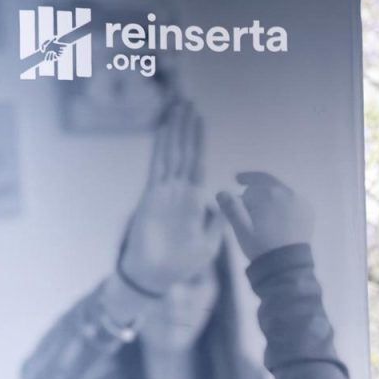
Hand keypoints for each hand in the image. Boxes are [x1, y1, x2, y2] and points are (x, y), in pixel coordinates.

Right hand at [119, 100, 223, 294]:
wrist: (157, 276)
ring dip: (175, 130)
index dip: (197, 141)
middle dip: (185, 128)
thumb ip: (218, 223)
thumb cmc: (181, 264)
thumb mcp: (210, 243)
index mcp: (191, 200)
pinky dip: (162, 147)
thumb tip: (226, 206)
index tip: (199, 119)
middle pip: (183, 152)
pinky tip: (164, 129)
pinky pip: (158, 166)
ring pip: (171, 153)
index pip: (196, 163)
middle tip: (187, 102)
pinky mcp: (152, 196)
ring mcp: (164, 191)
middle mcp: (177, 191)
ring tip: (179, 106)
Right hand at [217, 171, 313, 260]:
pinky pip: (292, 200)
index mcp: (270, 194)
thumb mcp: (242, 228)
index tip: (237, 179)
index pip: (252, 185)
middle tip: (243, 179)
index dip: (243, 183)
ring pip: (280, 190)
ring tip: (260, 203)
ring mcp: (300, 202)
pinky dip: (283, 201)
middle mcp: (288, 193)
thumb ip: (231, 208)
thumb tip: (222, 193)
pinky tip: (275, 210)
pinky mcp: (308, 212)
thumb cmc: (262, 246)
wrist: (288, 263)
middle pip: (268, 182)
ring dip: (269, 193)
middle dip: (256, 181)